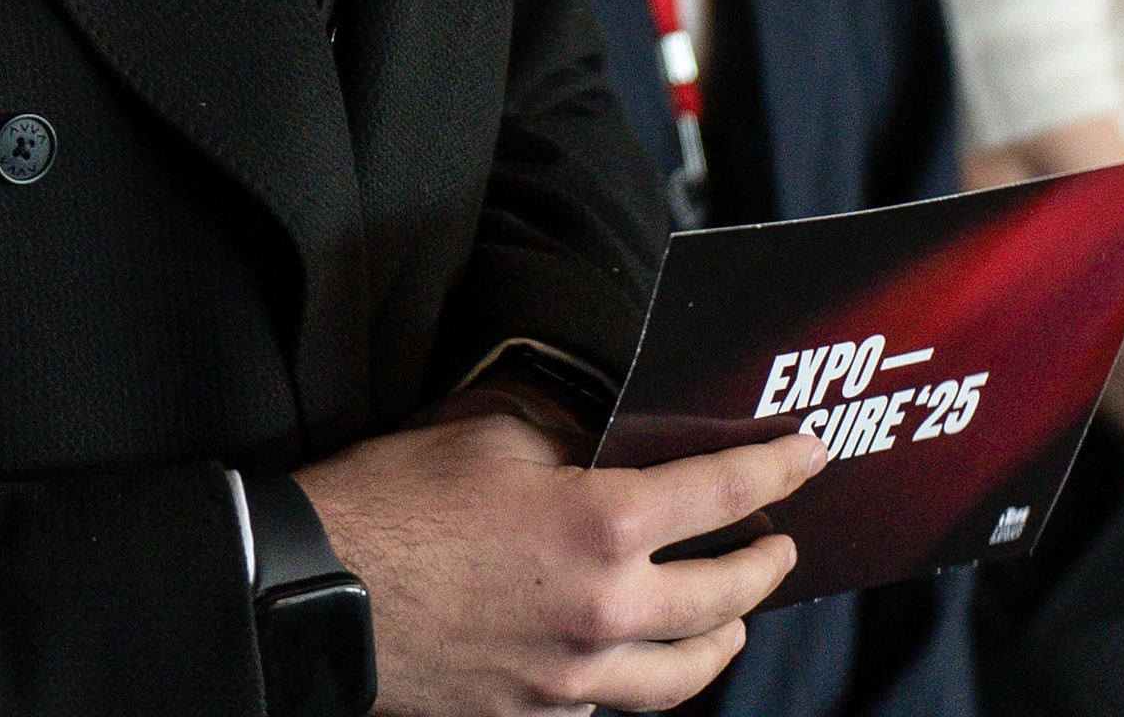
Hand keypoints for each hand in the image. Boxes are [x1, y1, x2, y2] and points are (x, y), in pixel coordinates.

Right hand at [294, 403, 823, 715]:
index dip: (778, 470)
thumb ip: (568, 435)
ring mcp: (572, 676)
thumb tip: (608, 436)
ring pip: (682, 675)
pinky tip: (640, 656)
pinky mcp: (533, 713)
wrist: (313, 594)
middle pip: (724, 597)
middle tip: (783, 544)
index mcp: (604, 525)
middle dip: (765, 566)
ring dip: (723, 640)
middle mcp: (606, 610)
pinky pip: (613, 702)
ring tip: (736, 620)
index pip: (723, 494)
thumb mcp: (491, 433)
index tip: (810, 453)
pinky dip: (643, 676)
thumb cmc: (393, 501)